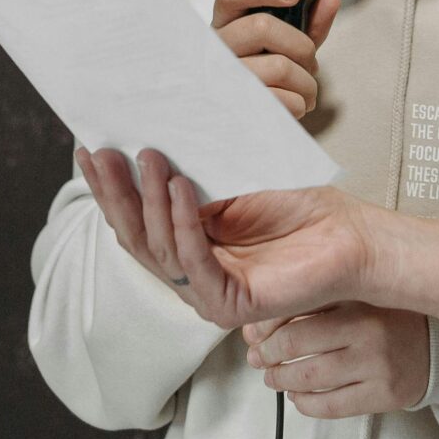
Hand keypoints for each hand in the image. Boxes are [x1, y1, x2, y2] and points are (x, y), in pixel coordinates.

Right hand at [76, 147, 381, 326]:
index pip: (135, 218)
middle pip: (137, 236)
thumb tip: (148, 133)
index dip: (109, 187)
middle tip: (104, 153)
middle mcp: (190, 272)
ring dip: (150, 199)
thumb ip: (193, 170)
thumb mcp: (234, 180)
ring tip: (149, 157)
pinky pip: (195, 262)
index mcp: (186, 245)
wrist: (350, 235)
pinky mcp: (230, 305)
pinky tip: (178, 189)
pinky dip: (183, 224)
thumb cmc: (300, 207)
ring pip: (161, 248)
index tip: (88, 149)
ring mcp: (207, 292)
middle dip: (117, 193)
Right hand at [212, 0, 340, 117]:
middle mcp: (218, 46)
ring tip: (306, 89)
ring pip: (279, 66)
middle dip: (302, 45)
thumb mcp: (285, 44)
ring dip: (307, 82)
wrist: (249, 119)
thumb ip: (309, 22)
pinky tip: (295, 105)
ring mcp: (222, 76)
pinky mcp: (235, 105)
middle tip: (309, 60)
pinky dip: (300, 104)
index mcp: (226, 23)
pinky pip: (281, 99)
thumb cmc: (267, 73)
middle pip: (261, 26)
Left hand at [242, 303, 429, 417]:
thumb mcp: (356, 293)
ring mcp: (377, 364)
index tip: (253, 331)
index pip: (295, 306)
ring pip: (308, 378)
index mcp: (358, 295)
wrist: (438, 347)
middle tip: (257, 357)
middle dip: (266, 353)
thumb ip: (314, 300)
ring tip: (272, 377)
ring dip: (279, 380)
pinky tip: (297, 395)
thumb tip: (257, 322)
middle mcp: (368, 328)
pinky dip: (304, 403)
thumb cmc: (388, 318)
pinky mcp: (384, 395)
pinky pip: (330, 406)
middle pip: (295, 342)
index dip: (265, 322)